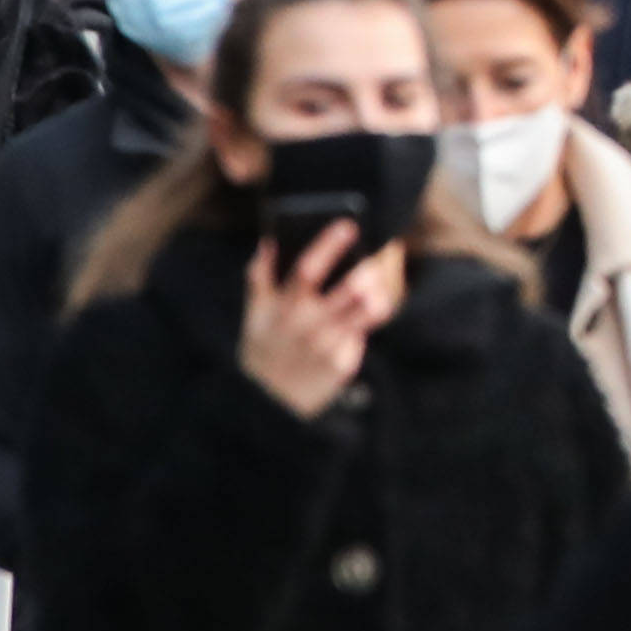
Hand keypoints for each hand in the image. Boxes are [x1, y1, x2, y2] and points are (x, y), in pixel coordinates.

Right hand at [236, 221, 400, 418]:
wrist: (266, 405)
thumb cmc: (262, 352)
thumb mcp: (253, 316)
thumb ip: (259, 278)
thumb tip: (270, 242)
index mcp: (283, 307)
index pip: (308, 268)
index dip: (329, 244)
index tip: (349, 225)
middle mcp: (307, 325)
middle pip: (348, 291)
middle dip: (366, 273)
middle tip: (375, 262)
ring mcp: (328, 345)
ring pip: (366, 313)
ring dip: (377, 297)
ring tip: (376, 289)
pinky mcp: (343, 363)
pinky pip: (362, 336)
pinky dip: (366, 323)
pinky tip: (366, 316)